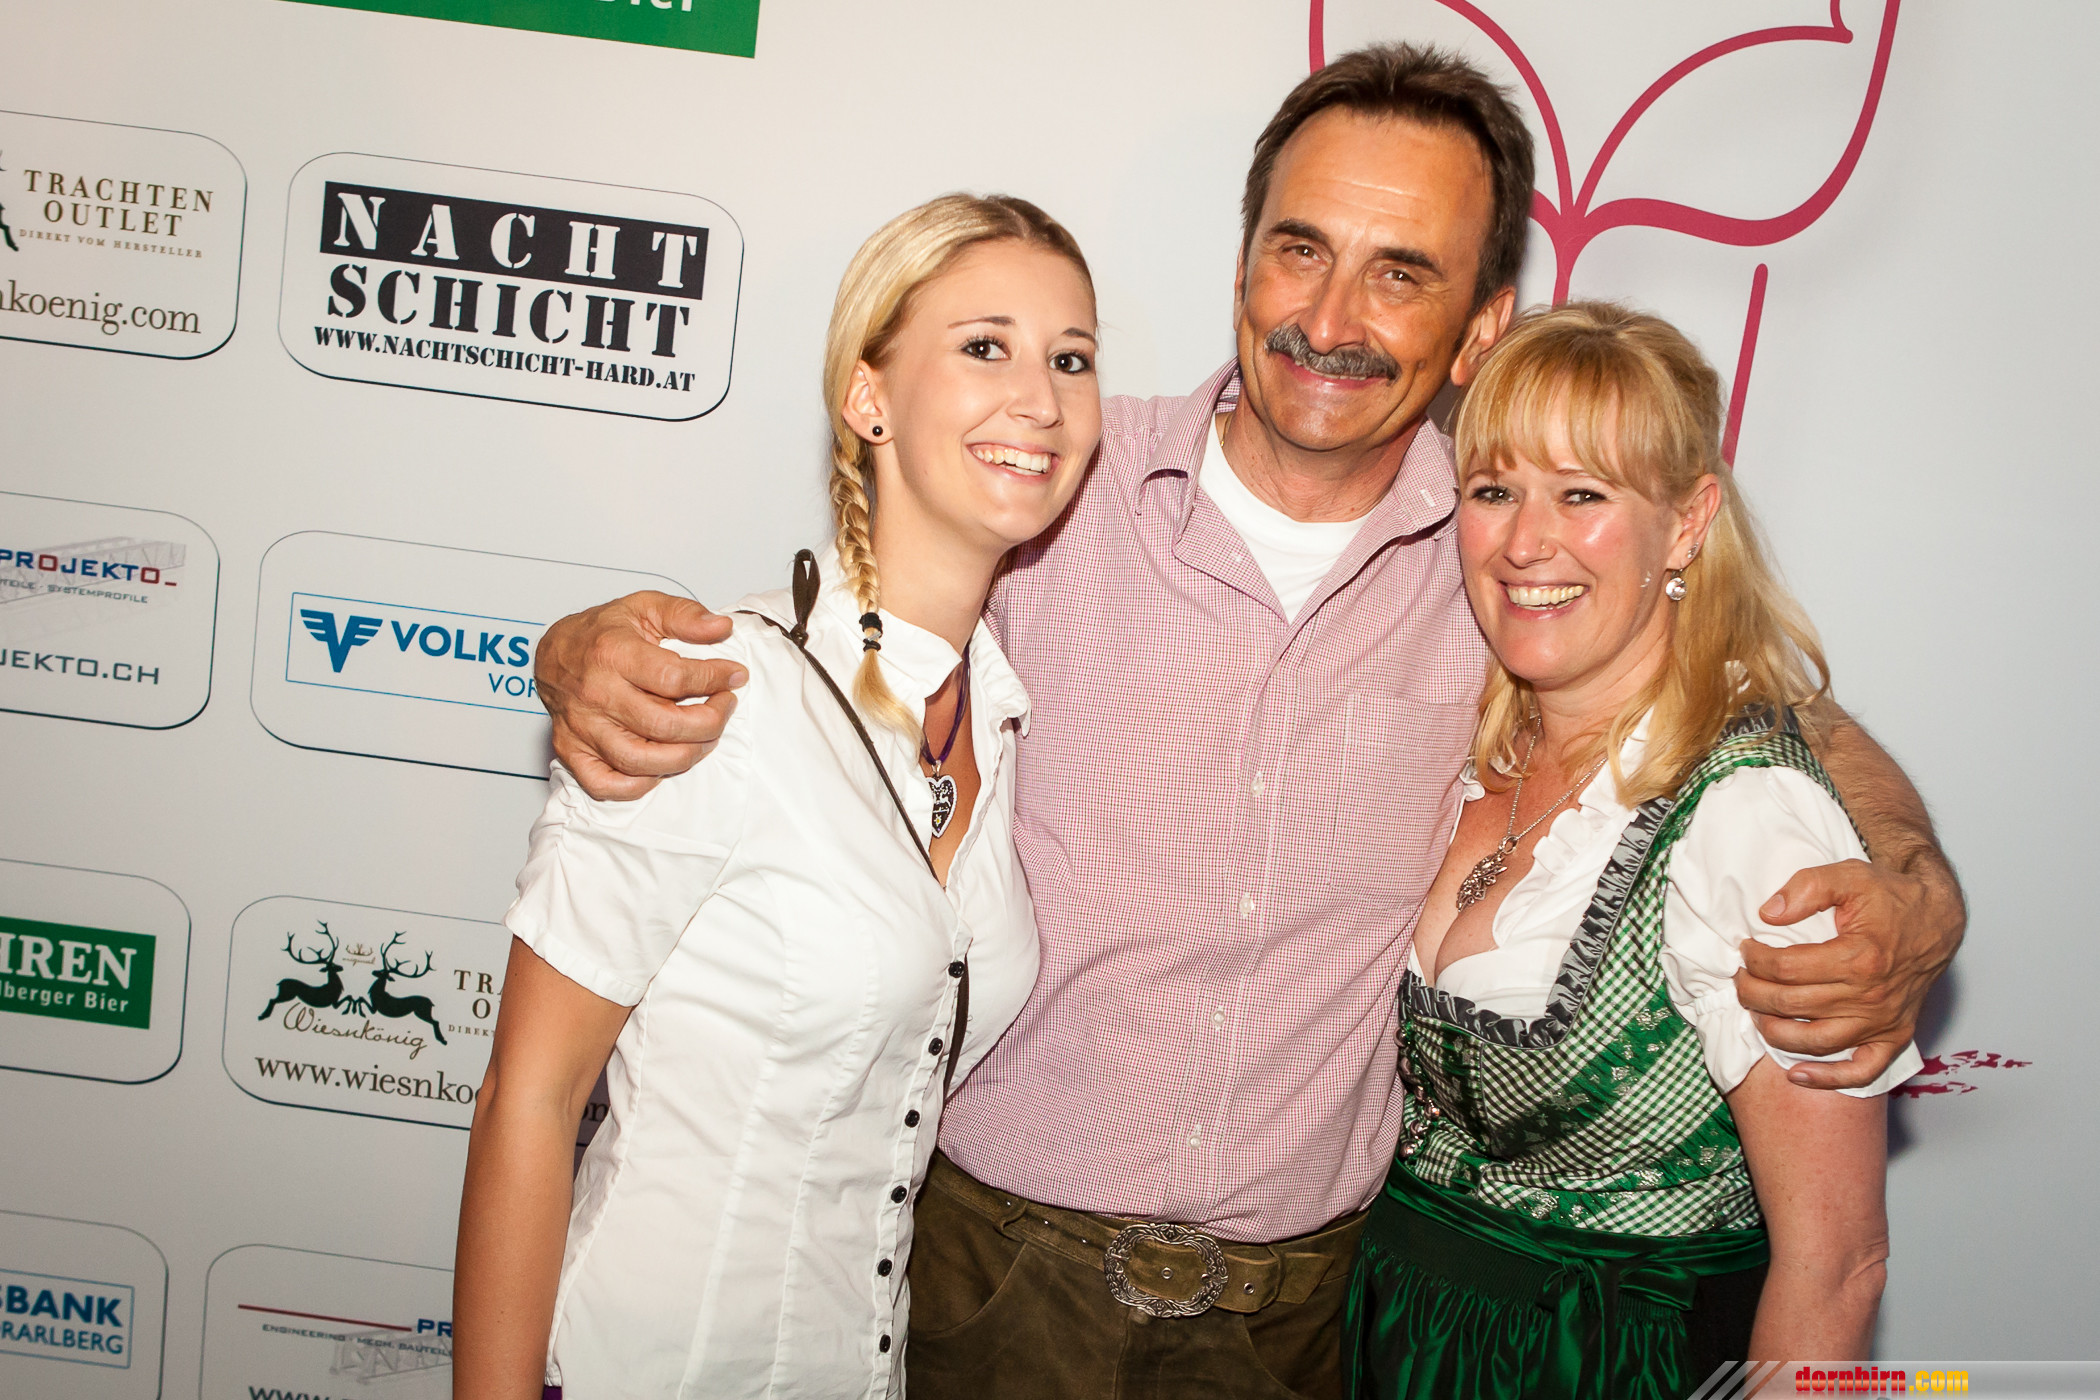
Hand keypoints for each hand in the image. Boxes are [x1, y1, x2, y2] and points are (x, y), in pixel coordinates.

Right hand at [535, 591, 746, 799]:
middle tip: (724, 707)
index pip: (674, 677)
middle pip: (663, 725)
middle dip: (709, 722)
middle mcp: (596, 693)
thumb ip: (684, 614)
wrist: (554, 653)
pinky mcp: (572, 751)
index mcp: (613, 653)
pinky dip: (639, 784)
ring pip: (640, 761)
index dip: (714, 679)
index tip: (734, 676)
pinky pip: (606, 784)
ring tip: (703, 736)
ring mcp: (582, 727)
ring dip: (684, 755)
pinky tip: (661, 763)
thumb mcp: (644, 607)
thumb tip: (721, 628)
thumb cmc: (602, 632)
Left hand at [1734, 856, 1964, 1089]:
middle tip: (1740, 979)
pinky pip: (1862, 1071)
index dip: (1755, 960)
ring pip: (1816, 1042)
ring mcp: (1884, 1021)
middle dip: (1753, 993)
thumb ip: (1807, 888)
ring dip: (1775, 1032)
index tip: (1746, 950)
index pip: (1786, 969)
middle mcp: (1873, 996)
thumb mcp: (1849, 876)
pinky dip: (1828, 1079)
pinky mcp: (1895, 1037)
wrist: (1937, 918)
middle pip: (1792, 1005)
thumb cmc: (1891, 897)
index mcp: (1860, 957)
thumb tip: (1769, 913)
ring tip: (1756, 1012)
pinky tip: (1797, 1074)